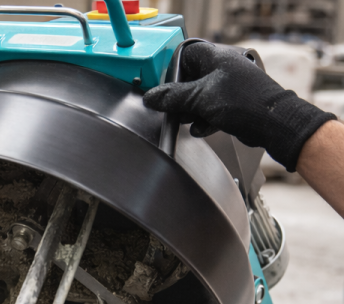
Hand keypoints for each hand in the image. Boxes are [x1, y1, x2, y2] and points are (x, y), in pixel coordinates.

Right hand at [143, 42, 335, 171]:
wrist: (271, 123)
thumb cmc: (244, 101)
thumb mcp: (199, 98)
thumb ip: (173, 98)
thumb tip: (152, 97)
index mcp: (214, 56)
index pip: (184, 56)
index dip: (172, 72)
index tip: (163, 89)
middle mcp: (221, 68)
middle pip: (189, 80)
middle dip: (181, 98)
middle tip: (176, 109)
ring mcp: (227, 86)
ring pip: (198, 97)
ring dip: (192, 112)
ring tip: (192, 119)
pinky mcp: (231, 103)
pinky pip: (209, 109)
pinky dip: (204, 119)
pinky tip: (204, 127)